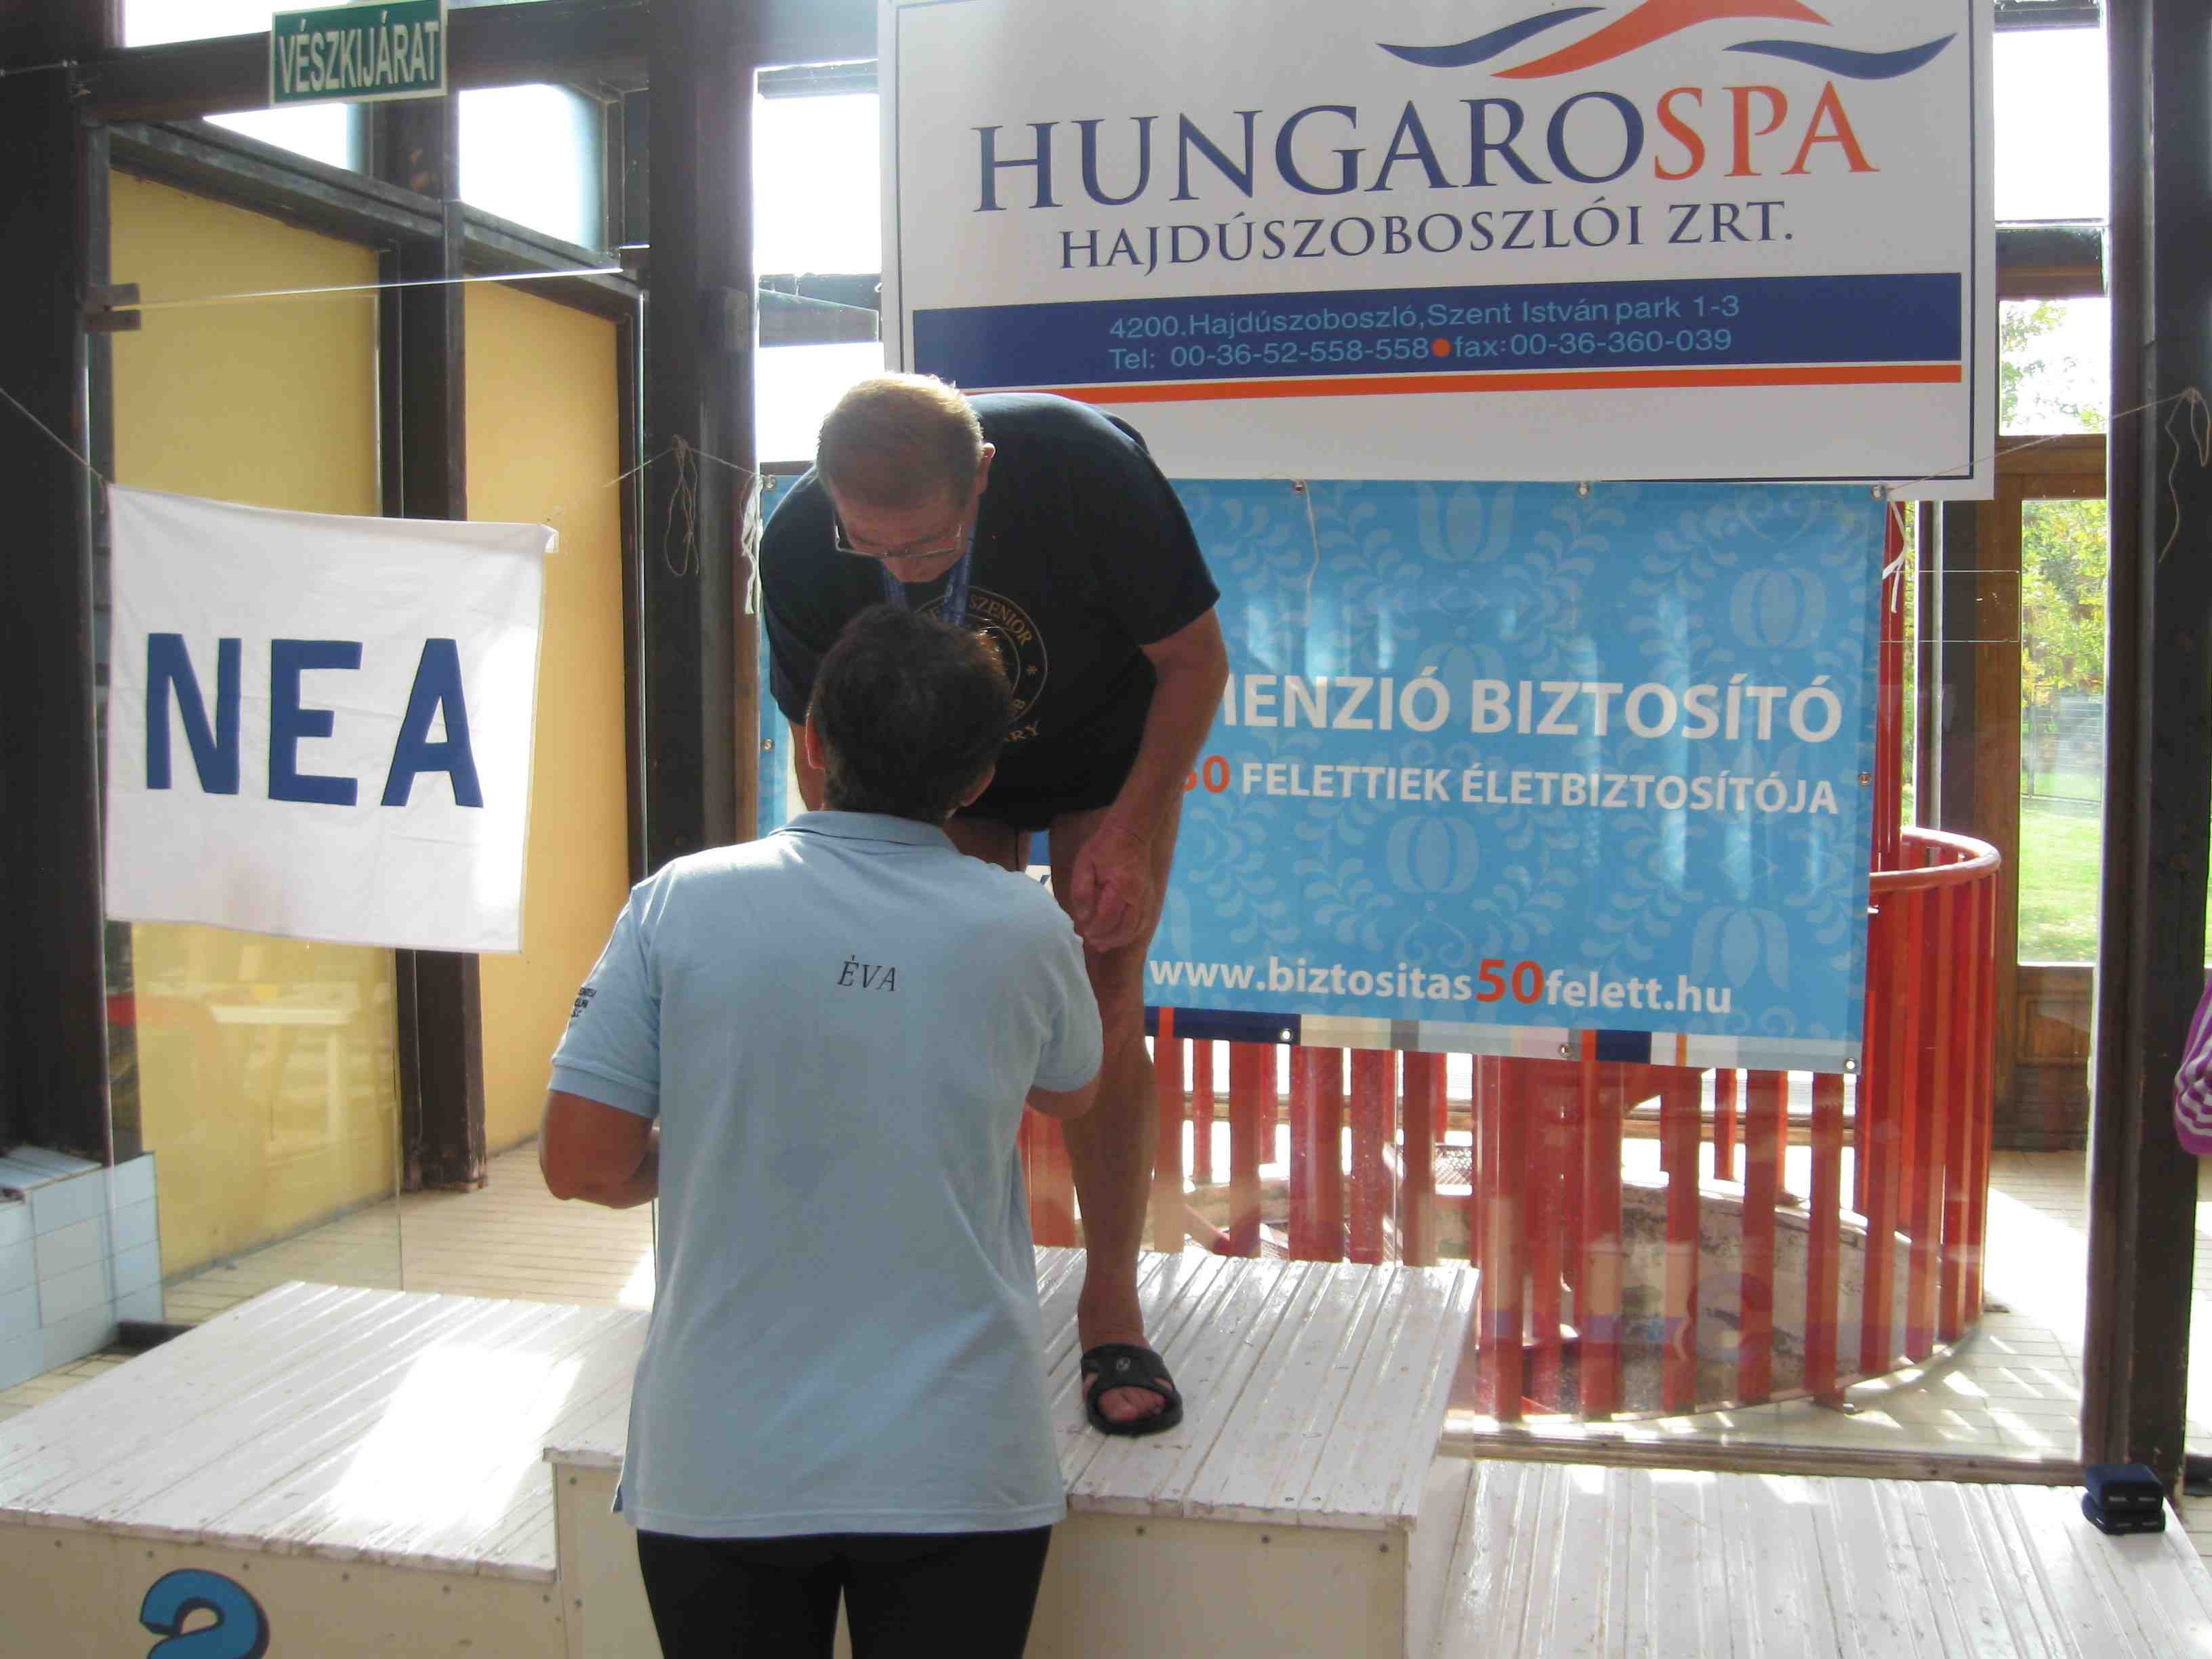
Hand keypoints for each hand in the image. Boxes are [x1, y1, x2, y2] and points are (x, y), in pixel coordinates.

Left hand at [1065, 824, 1155, 950]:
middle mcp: (1138, 895)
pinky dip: (1132, 933)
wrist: (1131, 835)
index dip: (1096, 929)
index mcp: (1121, 885)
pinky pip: (1144, 922)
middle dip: (1108, 939)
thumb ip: (1082, 892)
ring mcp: (1147, 897)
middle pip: (1126, 928)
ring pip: (1137, 928)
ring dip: (1119, 939)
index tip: (1084, 932)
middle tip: (1092, 942)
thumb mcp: (1084, 865)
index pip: (1109, 917)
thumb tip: (1084, 917)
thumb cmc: (1103, 848)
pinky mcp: (1150, 898)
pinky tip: (1119, 936)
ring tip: (1103, 944)